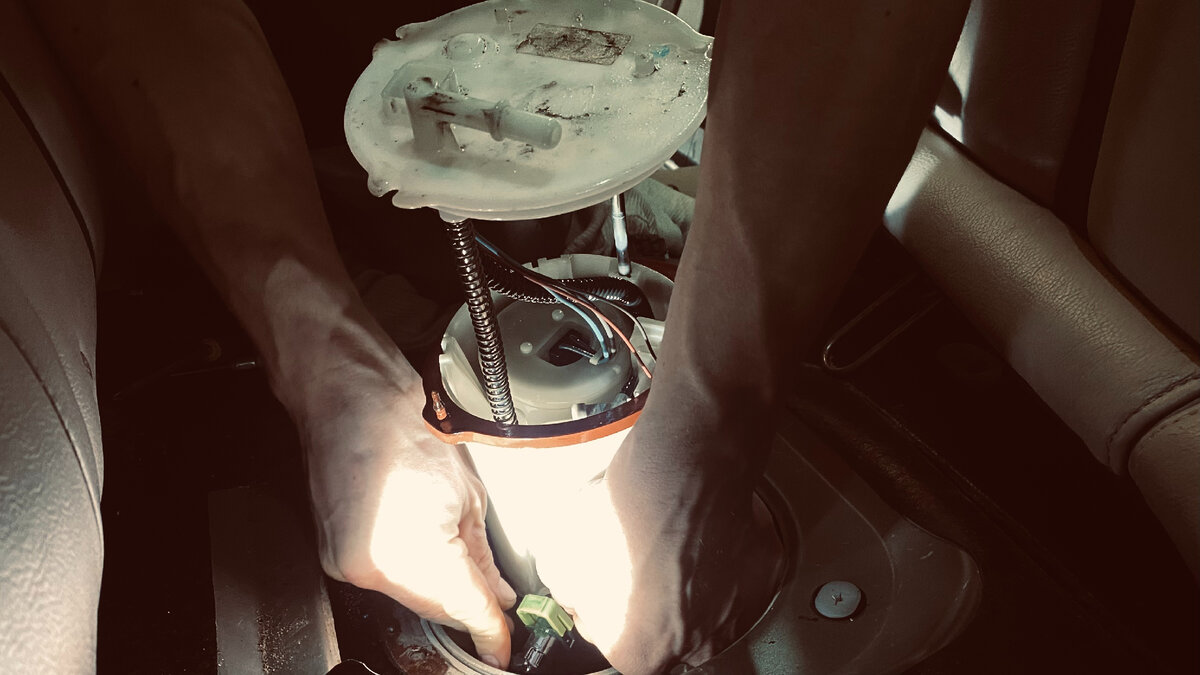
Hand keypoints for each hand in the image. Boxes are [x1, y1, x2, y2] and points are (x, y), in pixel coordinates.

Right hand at [296, 360, 516, 668]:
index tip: (505, 647)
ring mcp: (347, 565)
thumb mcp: (467, 494)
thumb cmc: (406, 425)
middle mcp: (373, 568)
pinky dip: (412, 576)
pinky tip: (430, 558)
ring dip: (441, 593)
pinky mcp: (335, 557)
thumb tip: (497, 594)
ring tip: (466, 573)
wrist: (348, 398)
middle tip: (497, 612)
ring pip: (410, 599)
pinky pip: (386, 581)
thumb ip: (481, 555)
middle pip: (436, 609)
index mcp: (412, 551)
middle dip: (469, 612)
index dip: (491, 633)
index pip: (463, 609)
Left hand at [536, 423, 783, 673]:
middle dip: (653, 598)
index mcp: (641, 650)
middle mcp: (695, 643)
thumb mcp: (561, 556)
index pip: (618, 643)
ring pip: (708, 601)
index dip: (606, 610)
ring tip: (672, 537)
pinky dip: (725, 552)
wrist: (678, 470)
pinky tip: (703, 525)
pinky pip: (740, 571)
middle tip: (641, 558)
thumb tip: (570, 590)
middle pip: (668, 628)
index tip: (604, 588)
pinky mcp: (764, 573)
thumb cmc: (624, 515)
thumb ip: (566, 590)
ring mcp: (736, 610)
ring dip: (691, 578)